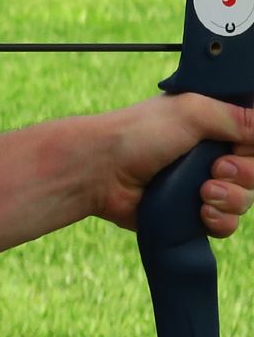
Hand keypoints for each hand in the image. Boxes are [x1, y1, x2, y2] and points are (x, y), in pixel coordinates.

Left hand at [96, 94, 253, 234]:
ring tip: (202, 192)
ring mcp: (201, 186)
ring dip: (231, 198)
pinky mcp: (189, 214)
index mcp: (214, 126)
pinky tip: (202, 212)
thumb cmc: (138, 134)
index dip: (251, 148)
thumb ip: (238, 117)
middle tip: (217, 168)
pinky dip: (220, 220)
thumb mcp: (193, 111)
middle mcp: (211, 155)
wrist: (98, 172)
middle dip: (245, 173)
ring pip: (245, 200)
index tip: (238, 146)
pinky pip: (226, 224)